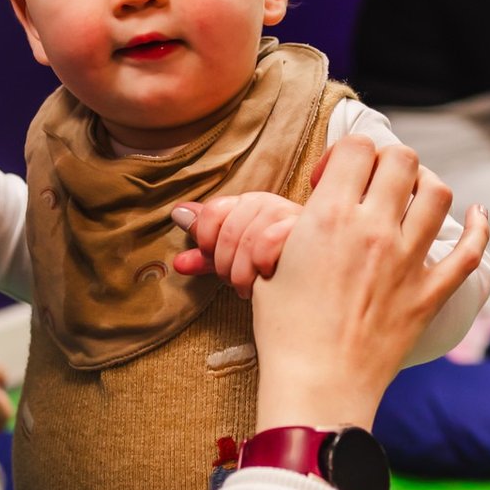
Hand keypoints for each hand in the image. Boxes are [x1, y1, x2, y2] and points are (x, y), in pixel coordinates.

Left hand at [169, 192, 302, 296]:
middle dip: (224, 264)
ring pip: (247, 239)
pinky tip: (266, 276)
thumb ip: (205, 246)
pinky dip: (260, 264)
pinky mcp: (304, 229)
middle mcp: (266, 203)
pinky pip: (268, 241)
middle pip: (228, 230)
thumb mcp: (233, 259)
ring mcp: (287, 213)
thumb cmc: (271, 269)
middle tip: (232, 282)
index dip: (205, 239)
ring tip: (247, 286)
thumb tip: (176, 214)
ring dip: (241, 272)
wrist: (313, 280)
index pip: (212, 211)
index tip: (210, 257)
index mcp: (246, 204)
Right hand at [251, 137, 489, 431]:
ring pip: (438, 193)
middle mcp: (374, 231)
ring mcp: (408, 262)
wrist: (317, 386)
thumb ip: (295, 230)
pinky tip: (478, 216)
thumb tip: (312, 215)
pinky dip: (479, 228)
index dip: (344, 154)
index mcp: (329, 218)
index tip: (332, 179)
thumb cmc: (286, 333)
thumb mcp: (270, 266)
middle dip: (385, 162)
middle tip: (370, 184)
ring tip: (410, 196)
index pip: (357, 148)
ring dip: (425, 184)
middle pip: (402, 160)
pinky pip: (469, 253)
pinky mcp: (429, 295)